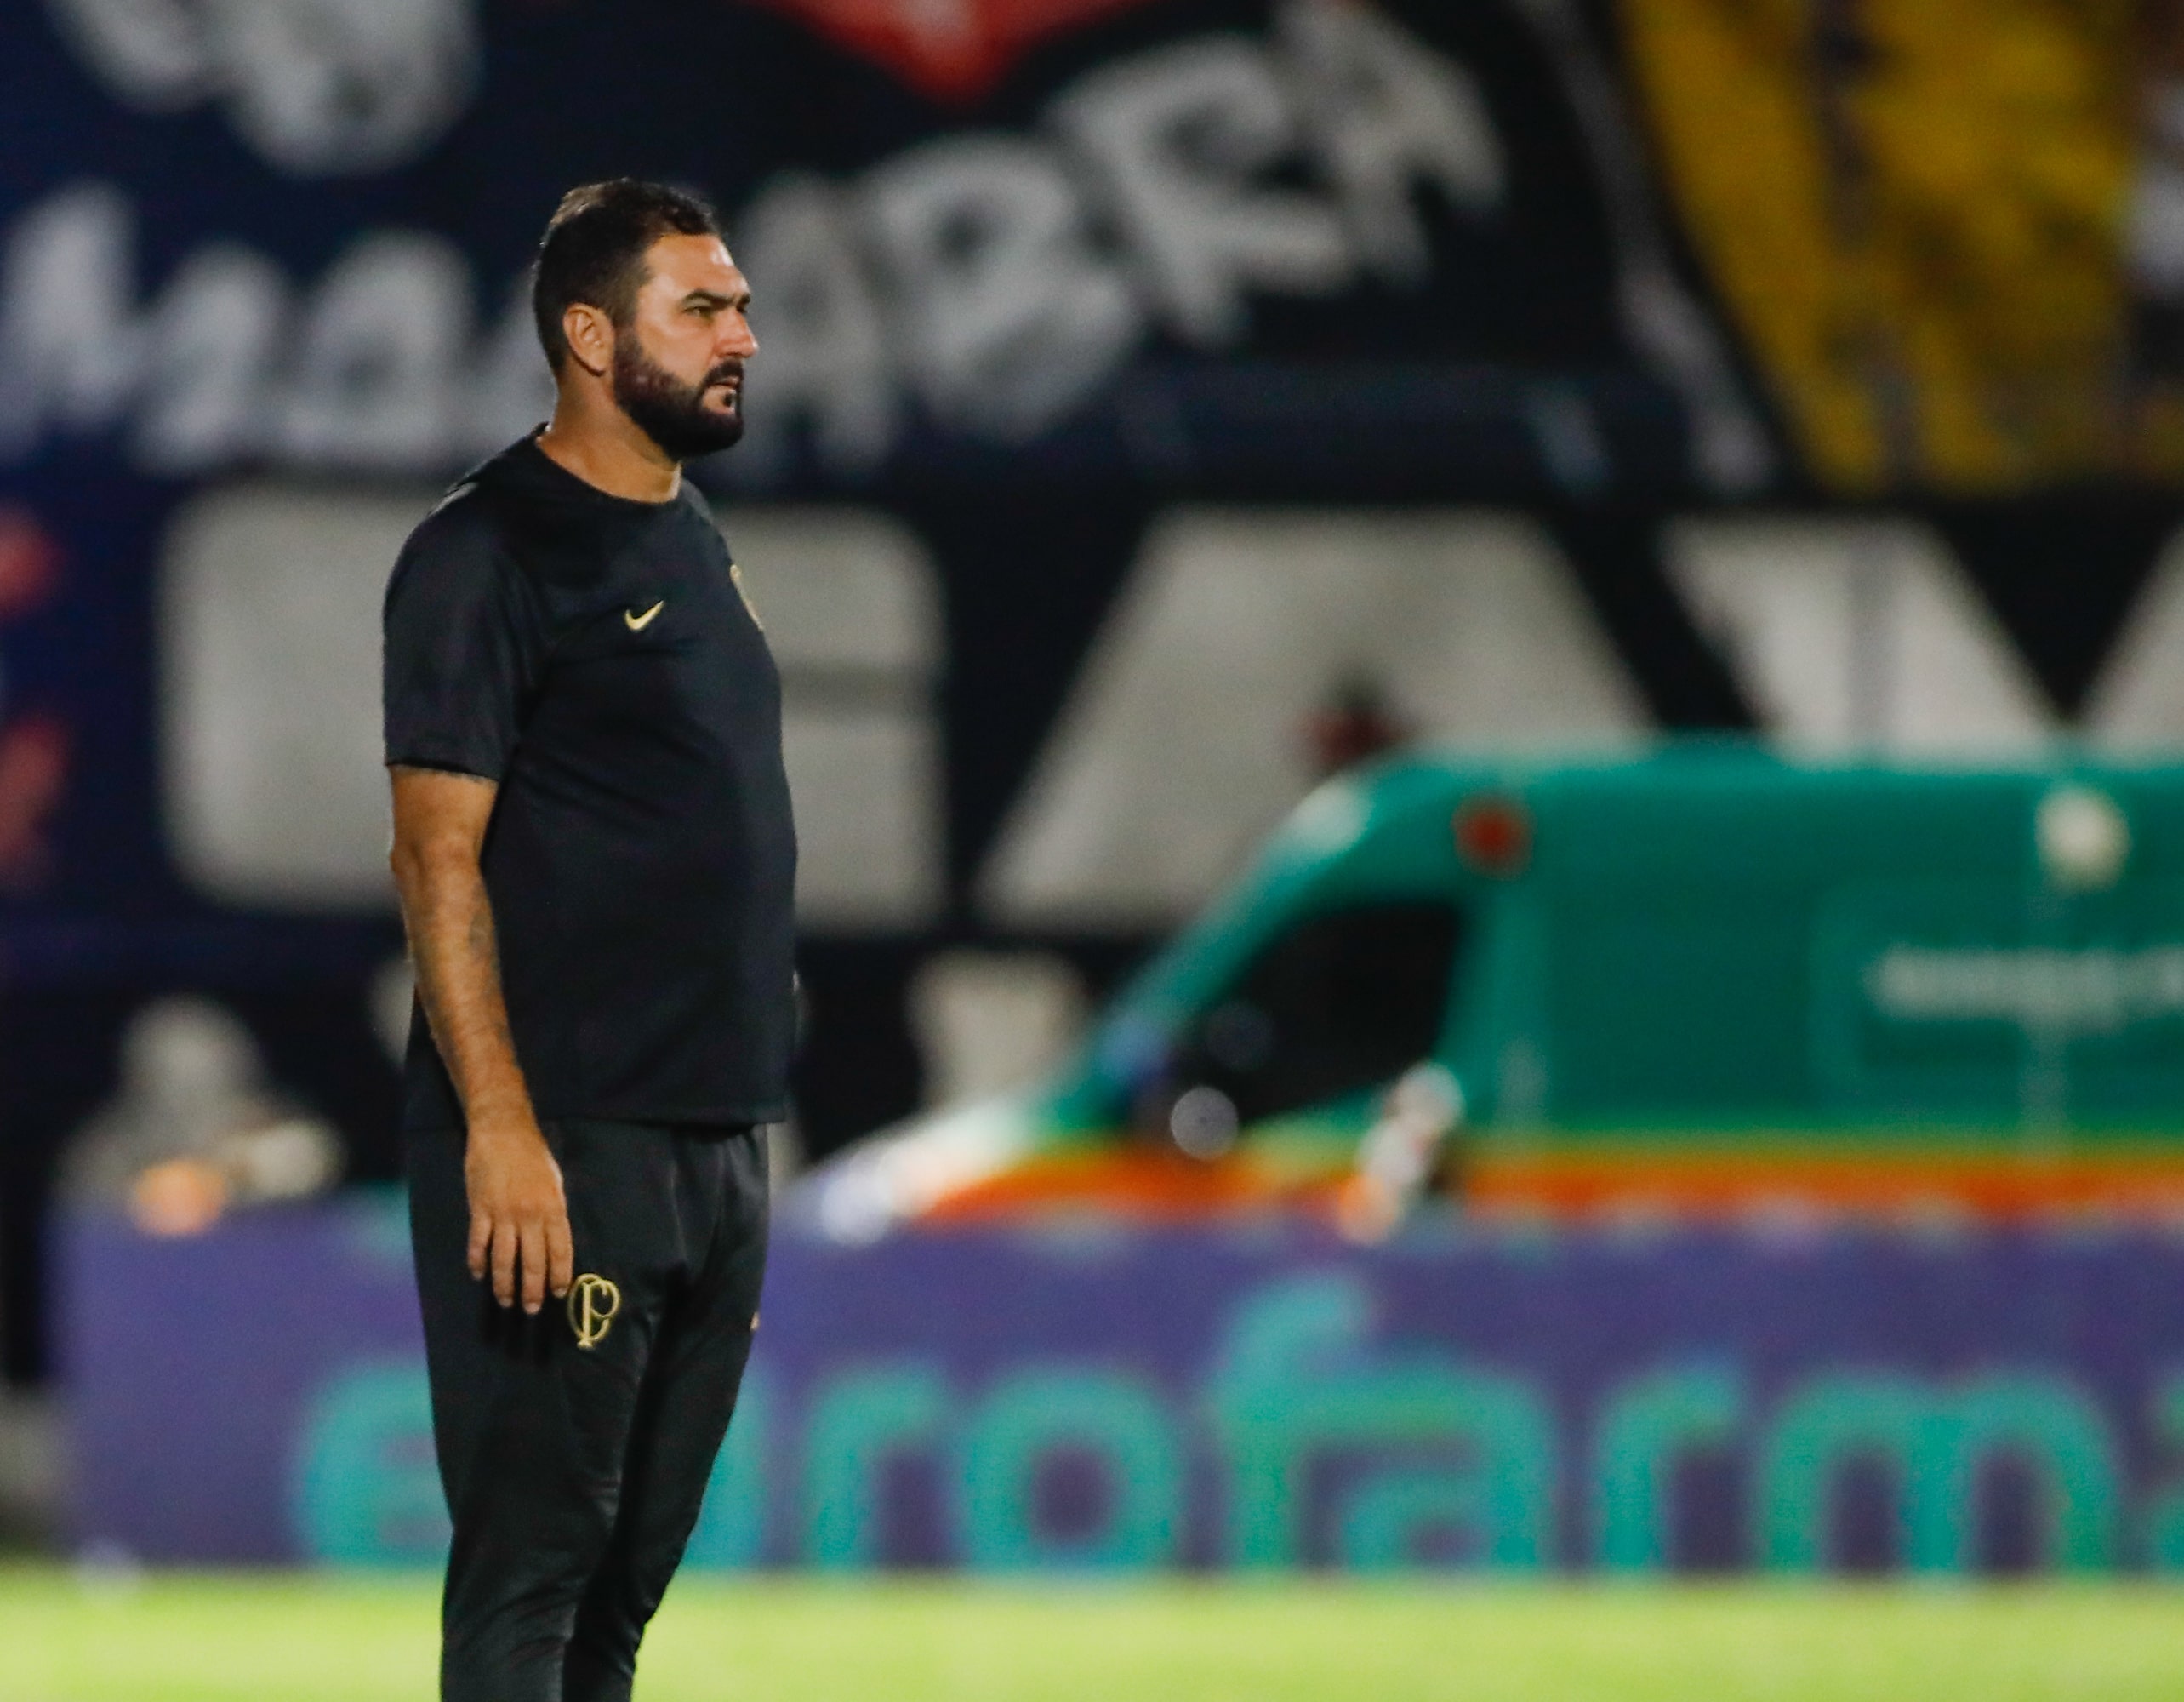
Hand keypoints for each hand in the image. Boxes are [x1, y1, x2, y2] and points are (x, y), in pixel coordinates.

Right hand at [463, 1118, 574, 1313]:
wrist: (503, 1133)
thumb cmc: (534, 1157)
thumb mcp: (555, 1184)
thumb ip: (554, 1213)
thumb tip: (554, 1245)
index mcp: (553, 1208)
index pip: (560, 1251)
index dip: (560, 1275)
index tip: (559, 1293)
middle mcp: (530, 1215)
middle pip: (532, 1262)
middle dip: (533, 1290)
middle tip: (532, 1309)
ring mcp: (503, 1214)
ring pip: (504, 1259)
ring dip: (505, 1284)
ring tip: (506, 1301)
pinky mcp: (480, 1210)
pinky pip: (478, 1243)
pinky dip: (478, 1262)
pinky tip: (479, 1275)